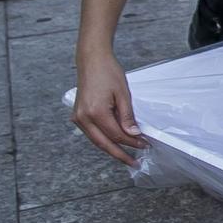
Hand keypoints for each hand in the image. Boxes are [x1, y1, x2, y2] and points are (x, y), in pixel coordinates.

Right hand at [72, 49, 146, 165]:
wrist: (92, 60)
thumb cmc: (108, 72)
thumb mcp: (123, 94)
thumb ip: (127, 116)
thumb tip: (134, 134)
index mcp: (95, 112)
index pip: (116, 135)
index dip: (131, 142)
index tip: (144, 145)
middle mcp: (83, 118)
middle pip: (103, 143)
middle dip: (120, 154)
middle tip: (134, 162)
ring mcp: (78, 118)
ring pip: (96, 140)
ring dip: (111, 148)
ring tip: (127, 155)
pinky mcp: (77, 116)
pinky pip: (92, 133)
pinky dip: (104, 139)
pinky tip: (115, 142)